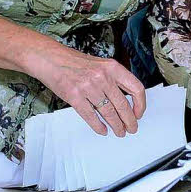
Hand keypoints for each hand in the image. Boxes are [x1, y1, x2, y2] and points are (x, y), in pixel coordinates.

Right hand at [30, 47, 145, 135]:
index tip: (139, 113)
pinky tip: (103, 130)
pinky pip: (91, 116)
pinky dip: (98, 126)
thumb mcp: (101, 64)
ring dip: (116, 126)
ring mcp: (88, 87)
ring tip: (119, 132)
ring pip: (108, 112)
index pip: (136, 88)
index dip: (140, 104)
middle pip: (123, 105)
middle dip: (129, 121)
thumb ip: (114, 79)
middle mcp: (102, 77)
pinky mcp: (74, 97)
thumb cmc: (75, 62)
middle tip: (132, 128)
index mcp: (113, 68)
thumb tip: (128, 99)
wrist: (50, 59)